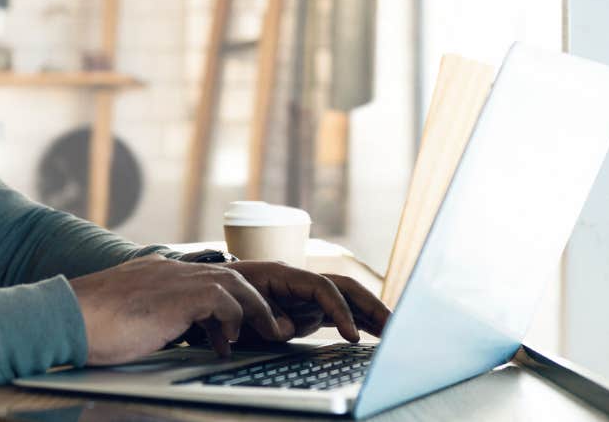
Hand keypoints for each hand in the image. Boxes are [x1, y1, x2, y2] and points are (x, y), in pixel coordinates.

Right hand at [68, 254, 285, 364]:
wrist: (66, 316)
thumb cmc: (86, 325)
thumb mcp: (123, 318)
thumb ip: (146, 318)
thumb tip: (159, 336)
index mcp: (154, 273)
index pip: (201, 278)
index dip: (225, 300)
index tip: (233, 326)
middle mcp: (167, 270)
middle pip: (227, 274)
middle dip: (251, 300)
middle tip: (266, 326)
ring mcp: (173, 278)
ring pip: (233, 282)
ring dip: (253, 309)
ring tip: (265, 333)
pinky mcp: (177, 295)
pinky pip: (223, 299)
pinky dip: (234, 318)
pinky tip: (228, 341)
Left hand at [222, 261, 389, 344]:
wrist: (214, 291)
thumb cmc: (226, 296)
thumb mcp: (242, 306)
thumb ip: (268, 317)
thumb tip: (288, 328)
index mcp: (285, 274)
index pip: (324, 288)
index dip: (340, 311)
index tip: (352, 336)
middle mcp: (301, 281)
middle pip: (345, 287)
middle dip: (370, 305)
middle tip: (393, 326)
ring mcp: (306, 294)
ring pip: (347, 299)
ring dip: (370, 313)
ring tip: (394, 331)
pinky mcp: (307, 308)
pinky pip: (337, 312)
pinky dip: (356, 320)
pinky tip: (375, 331)